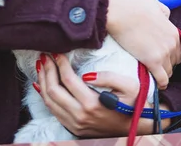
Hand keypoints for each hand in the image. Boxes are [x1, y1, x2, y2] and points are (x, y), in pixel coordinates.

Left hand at [35, 54, 170, 136]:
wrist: (138, 126)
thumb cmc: (135, 103)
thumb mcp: (129, 86)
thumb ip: (109, 77)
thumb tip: (87, 74)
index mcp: (92, 104)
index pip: (67, 80)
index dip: (60, 63)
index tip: (57, 51)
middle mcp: (80, 116)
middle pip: (54, 91)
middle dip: (47, 70)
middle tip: (45, 55)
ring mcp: (76, 124)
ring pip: (50, 103)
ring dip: (43, 82)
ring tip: (41, 65)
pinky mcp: (75, 128)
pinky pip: (53, 112)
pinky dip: (45, 97)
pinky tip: (42, 84)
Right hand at [106, 0, 180, 88]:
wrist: (121, 12)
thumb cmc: (134, 5)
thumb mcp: (154, 3)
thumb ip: (163, 11)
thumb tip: (165, 16)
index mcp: (173, 31)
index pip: (178, 49)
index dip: (170, 54)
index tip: (162, 56)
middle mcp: (172, 43)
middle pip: (175, 61)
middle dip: (167, 63)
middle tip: (156, 64)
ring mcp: (163, 53)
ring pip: (169, 71)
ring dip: (162, 73)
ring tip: (154, 74)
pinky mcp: (153, 62)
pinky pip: (162, 79)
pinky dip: (160, 83)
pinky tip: (156, 85)